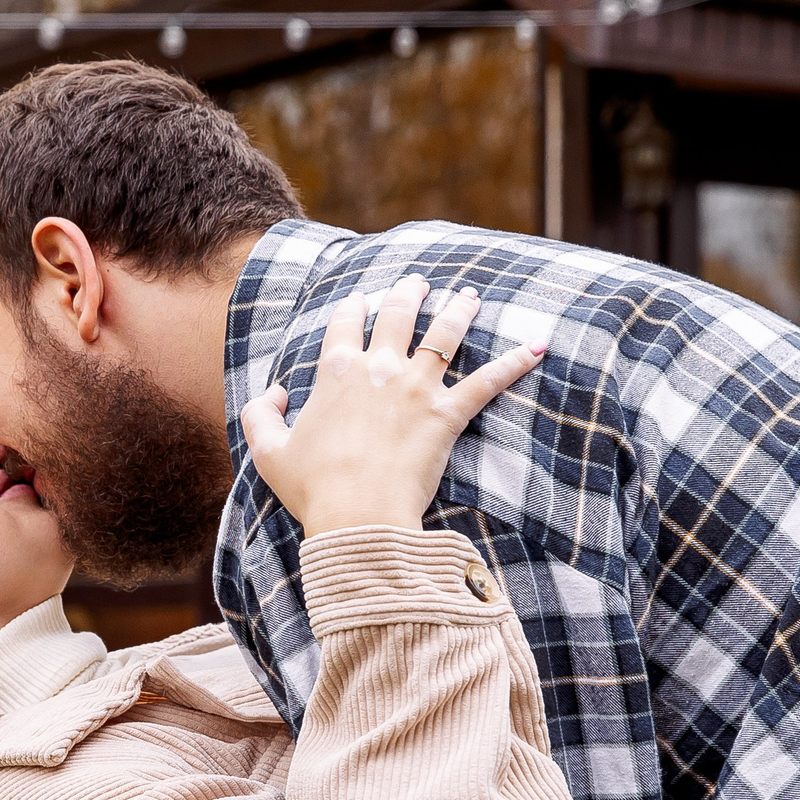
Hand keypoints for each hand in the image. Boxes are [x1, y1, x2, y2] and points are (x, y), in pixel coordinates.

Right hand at [239, 274, 543, 535]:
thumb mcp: (268, 453)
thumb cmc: (314, 490)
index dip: (352, 309)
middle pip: (397, 316)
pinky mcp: (448, 414)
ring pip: (444, 335)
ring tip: (469, 295)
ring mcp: (416, 388)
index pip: (344, 326)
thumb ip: (261, 416)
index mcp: (335, 373)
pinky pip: (488, 381)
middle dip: (408, 294)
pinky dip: (515, 363)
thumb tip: (273, 394)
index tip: (359, 299)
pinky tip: (538, 346)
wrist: (358, 517)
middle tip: (419, 282)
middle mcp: (378, 369)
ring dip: (459, 310)